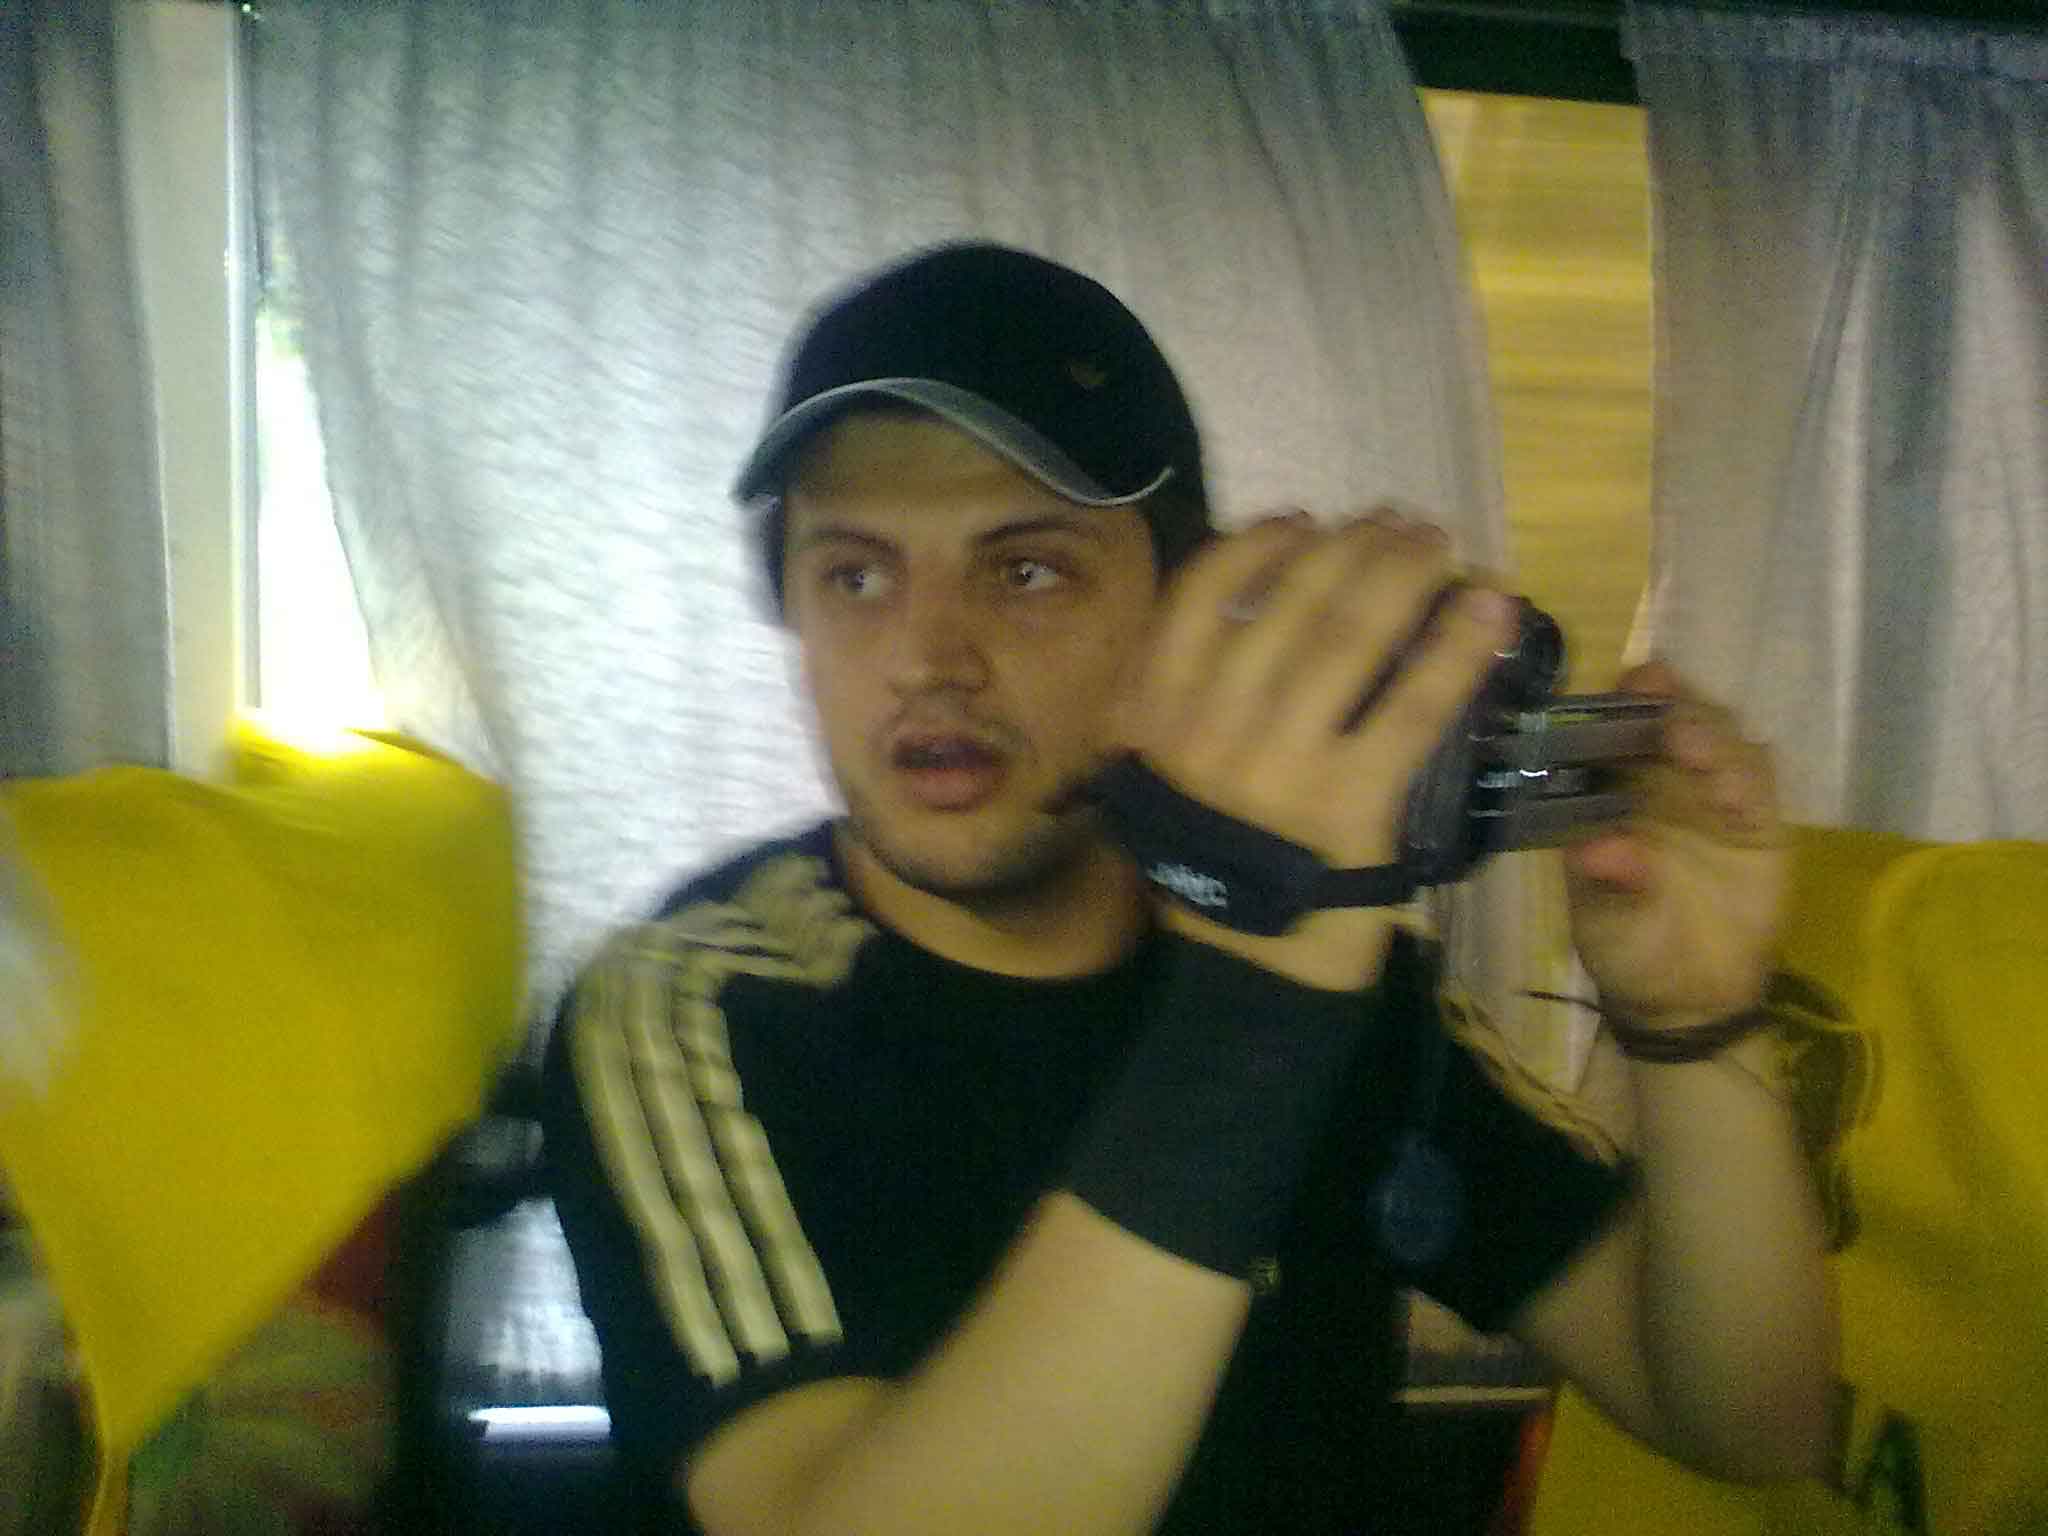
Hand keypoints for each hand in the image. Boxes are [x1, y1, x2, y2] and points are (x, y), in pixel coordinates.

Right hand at [1113, 510, 1518, 990]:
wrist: (1252, 968)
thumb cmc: (1220, 858)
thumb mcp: (1170, 769)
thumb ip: (1193, 693)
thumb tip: (1275, 593)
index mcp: (1155, 712)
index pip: (1200, 594)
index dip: (1260, 542)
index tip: (1305, 520)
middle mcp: (1208, 727)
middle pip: (1290, 601)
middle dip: (1355, 545)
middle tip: (1402, 523)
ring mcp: (1278, 762)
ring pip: (1349, 635)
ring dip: (1405, 573)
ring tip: (1440, 544)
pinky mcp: (1349, 800)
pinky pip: (1412, 704)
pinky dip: (1458, 646)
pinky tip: (1492, 608)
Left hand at [1563, 662, 1786, 1029]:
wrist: (1689, 996)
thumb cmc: (1629, 947)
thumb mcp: (1606, 924)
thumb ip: (1605, 885)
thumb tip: (1597, 851)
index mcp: (1610, 791)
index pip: (1613, 728)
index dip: (1619, 702)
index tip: (1623, 691)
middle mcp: (1661, 780)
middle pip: (1672, 716)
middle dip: (1670, 703)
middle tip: (1662, 703)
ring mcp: (1713, 795)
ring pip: (1719, 738)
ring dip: (1708, 734)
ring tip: (1692, 749)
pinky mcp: (1759, 821)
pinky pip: (1759, 784)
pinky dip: (1748, 780)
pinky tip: (1735, 795)